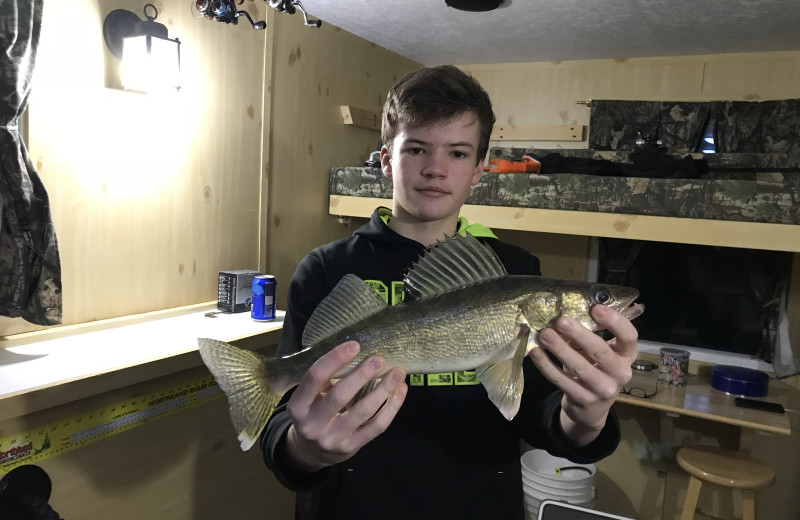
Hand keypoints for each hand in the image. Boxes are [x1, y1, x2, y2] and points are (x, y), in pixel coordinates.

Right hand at [284, 341, 407, 472]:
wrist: (310, 452)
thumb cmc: (312, 413)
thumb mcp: (308, 397)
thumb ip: (324, 380)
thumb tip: (356, 352)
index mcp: (298, 406)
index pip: (315, 378)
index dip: (334, 359)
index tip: (354, 345)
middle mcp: (312, 424)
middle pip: (340, 396)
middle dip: (361, 375)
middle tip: (379, 359)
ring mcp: (333, 439)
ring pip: (363, 412)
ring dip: (383, 389)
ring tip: (398, 373)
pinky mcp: (352, 447)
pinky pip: (376, 426)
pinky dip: (391, 407)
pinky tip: (400, 391)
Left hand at [529, 304, 637, 446]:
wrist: (591, 407)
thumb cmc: (595, 368)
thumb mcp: (600, 351)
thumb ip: (590, 333)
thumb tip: (565, 310)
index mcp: (626, 355)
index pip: (629, 336)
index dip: (615, 321)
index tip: (595, 308)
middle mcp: (620, 373)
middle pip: (601, 351)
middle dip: (579, 334)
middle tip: (561, 320)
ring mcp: (603, 389)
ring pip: (580, 367)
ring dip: (560, 349)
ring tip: (544, 334)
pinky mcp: (583, 399)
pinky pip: (562, 380)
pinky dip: (547, 366)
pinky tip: (536, 352)